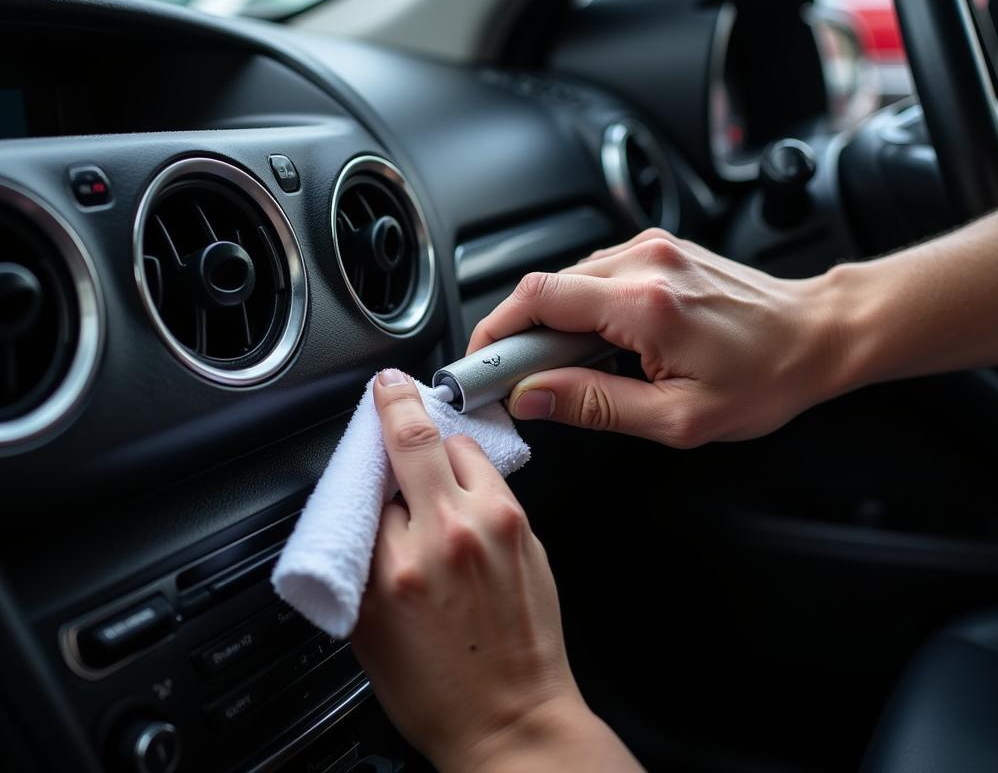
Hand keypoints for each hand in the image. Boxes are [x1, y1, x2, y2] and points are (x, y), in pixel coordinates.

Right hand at [352, 369, 641, 772]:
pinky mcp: (526, 527)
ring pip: (461, 447)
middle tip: (390, 386)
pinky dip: (474, 473)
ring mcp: (494, 526)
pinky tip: (467, 494)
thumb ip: (362, 560)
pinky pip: (493, 476)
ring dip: (443, 447)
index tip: (364, 451)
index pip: (367, 487)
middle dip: (397, 402)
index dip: (366, 475)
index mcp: (394, 567)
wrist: (513, 720)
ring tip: (435, 467)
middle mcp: (446, 535)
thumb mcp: (368, 631)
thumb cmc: (438, 689)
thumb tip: (367, 510)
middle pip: (413, 439)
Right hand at [468, 229, 844, 446]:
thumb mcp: (679, 417)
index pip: (538, 300)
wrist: (817, 334)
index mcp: (646, 304)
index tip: (481, 365)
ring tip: (573, 367)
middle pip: (545, 287)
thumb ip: (595, 406)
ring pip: (568, 279)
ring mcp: (652, 248)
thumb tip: (533, 397)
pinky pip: (596, 274)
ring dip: (552, 322)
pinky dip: (581, 308)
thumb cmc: (765, 378)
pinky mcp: (659, 249)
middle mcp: (644, 261)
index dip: (495, 331)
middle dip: (520, 333)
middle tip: (524, 380)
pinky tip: (601, 342)